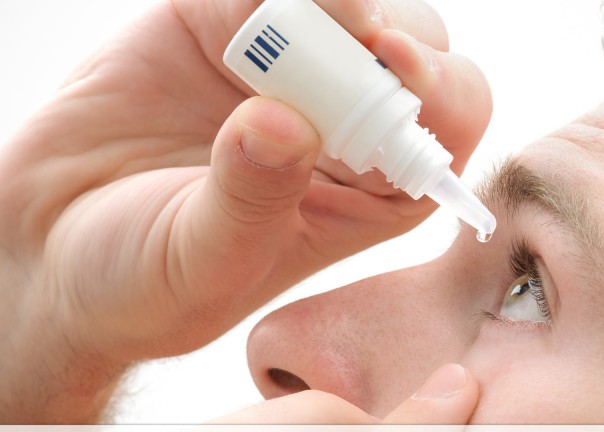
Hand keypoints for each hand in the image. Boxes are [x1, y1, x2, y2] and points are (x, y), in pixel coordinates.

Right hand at [0, 0, 490, 421]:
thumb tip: (286, 121)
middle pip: (413, 47)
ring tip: (261, 26)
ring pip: (346, 4)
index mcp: (371, 191)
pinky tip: (227, 15)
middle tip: (339, 39)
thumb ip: (251, 201)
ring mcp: (286, 70)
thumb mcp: (204, 265)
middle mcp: (341, 123)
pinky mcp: (221, 25)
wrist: (53, 245)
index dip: (439, 88)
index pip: (448, 122)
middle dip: (385, 37)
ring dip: (324, 3)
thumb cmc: (143, 282)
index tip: (396, 65)